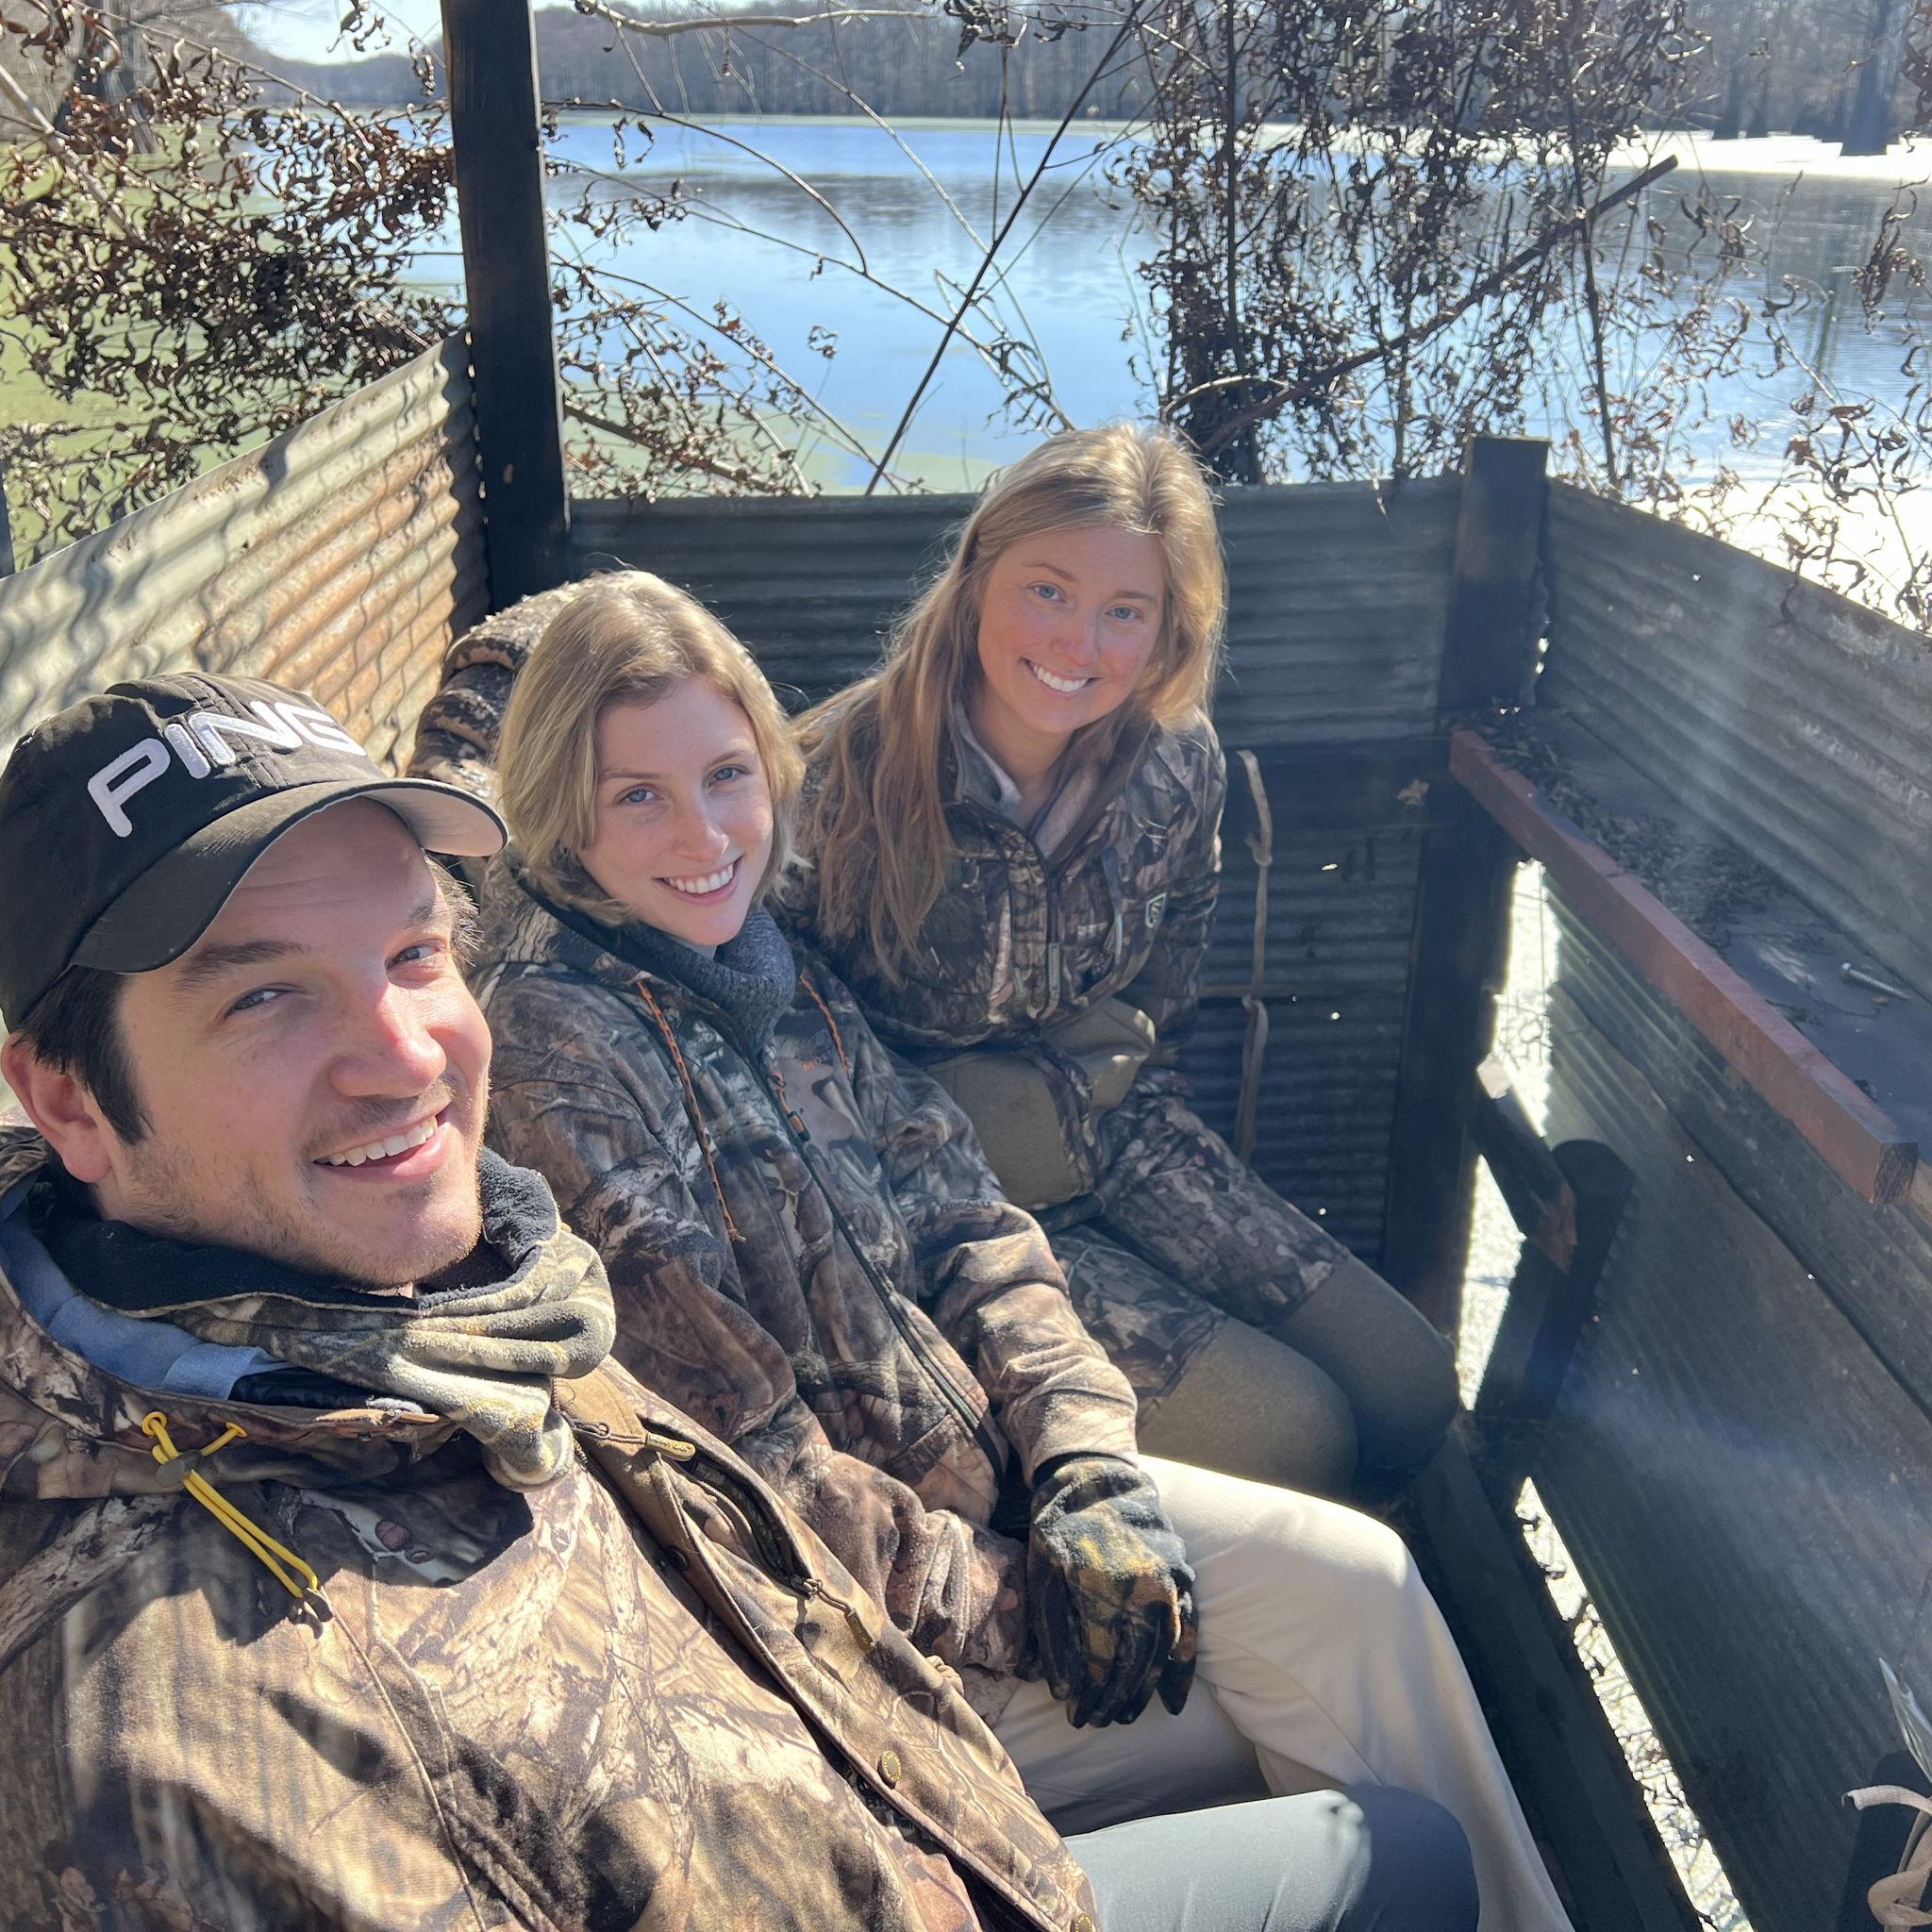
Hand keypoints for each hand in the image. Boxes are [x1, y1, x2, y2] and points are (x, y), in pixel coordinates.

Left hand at [1025, 1454, 1196, 1727]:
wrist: (1098, 1476)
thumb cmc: (1060, 1527)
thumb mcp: (1041, 1573)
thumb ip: (1053, 1631)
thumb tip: (1062, 1688)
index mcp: (1101, 1583)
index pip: (1101, 1659)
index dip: (1089, 1694)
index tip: (1076, 1716)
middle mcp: (1142, 1585)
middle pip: (1134, 1662)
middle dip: (1114, 1699)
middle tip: (1097, 1722)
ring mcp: (1170, 1580)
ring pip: (1162, 1652)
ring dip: (1144, 1690)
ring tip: (1124, 1715)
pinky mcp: (1184, 1575)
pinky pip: (1189, 1631)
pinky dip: (1181, 1668)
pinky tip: (1172, 1702)